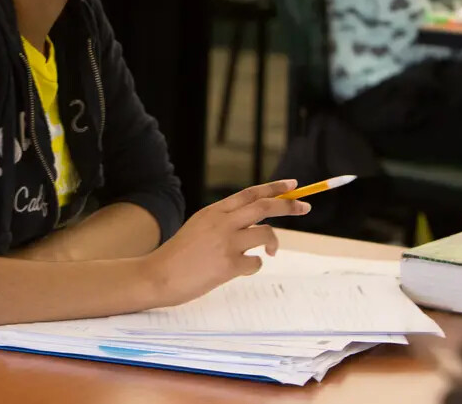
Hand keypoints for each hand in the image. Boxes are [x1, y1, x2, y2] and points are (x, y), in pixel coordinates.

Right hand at [140, 179, 309, 307]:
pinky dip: (254, 266)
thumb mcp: (199, 226)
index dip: (274, 188)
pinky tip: (241, 270)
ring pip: (266, 234)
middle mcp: (222, 222)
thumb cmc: (179, 254)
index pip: (250, 193)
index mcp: (214, 211)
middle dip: (288, 205)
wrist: (158, 275)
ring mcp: (226, 243)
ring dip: (273, 243)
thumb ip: (223, 221)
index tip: (292, 185)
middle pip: (264, 207)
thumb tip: (255, 223)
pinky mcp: (228, 265)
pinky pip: (255, 263)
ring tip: (271, 252)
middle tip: (304, 207)